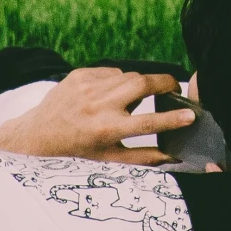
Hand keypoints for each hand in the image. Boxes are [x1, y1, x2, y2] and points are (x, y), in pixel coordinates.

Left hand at [0, 68, 197, 163]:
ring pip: (128, 75)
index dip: (173, 118)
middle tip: (174, 87)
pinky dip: (118, 81)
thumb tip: (173, 157)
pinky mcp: (79, 74)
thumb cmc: (77, 151)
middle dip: (164, 83)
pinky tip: (109, 94)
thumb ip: (143, 158)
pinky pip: (111, 71)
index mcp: (106, 130)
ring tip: (133, 99)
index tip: (191, 114)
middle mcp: (97, 106)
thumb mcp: (109, 159)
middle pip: (141, 85)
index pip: (148, 122)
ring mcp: (87, 87)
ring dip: (139, 84)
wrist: (38, 134)